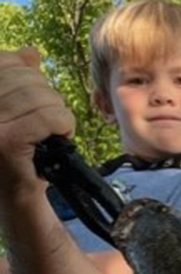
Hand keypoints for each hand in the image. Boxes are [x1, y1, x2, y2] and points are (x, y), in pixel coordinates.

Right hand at [0, 48, 73, 208]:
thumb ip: (18, 81)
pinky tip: (56, 142)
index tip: (31, 104)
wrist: (15, 202)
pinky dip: (63, 127)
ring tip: (46, 137)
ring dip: (57, 116)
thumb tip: (30, 53)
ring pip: (42, 96)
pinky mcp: (4, 140)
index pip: (5, 62)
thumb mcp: (15, 114)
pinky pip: (50, 117)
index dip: (29, 78)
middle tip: (42, 128)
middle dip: (46, 100)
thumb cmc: (18, 157)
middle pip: (26, 78)